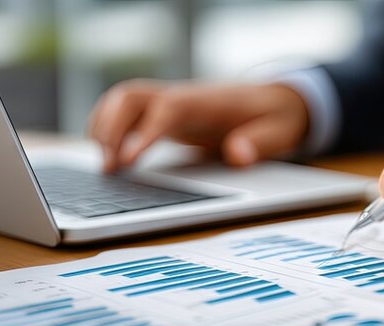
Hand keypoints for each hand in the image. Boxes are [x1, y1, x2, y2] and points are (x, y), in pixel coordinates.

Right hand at [89, 80, 309, 172]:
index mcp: (206, 102)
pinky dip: (108, 129)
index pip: (167, 109)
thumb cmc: (275, 116)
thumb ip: (259, 143)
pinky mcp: (162, 113)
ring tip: (105, 168)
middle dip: (111, 129)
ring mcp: (168, 103)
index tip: (128, 161)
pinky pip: (124, 112)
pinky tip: (108, 158)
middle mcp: (181, 97)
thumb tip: (238, 155)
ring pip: (121, 101)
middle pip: (131, 97)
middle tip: (109, 170)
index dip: (144, 133)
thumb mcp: (279, 132)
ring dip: (104, 129)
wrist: (274, 98)